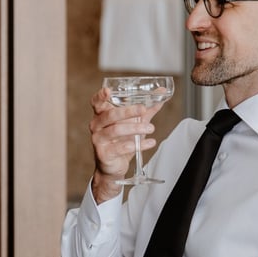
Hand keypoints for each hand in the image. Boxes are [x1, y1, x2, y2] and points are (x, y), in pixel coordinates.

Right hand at [89, 85, 159, 201]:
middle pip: (110, 115)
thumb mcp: (134, 123)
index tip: (108, 91)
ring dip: (135, 128)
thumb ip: (146, 110)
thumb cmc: (121, 141)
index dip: (100, 96)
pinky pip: (121, 148)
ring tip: (151, 128)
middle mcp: (96, 125)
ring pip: (116, 131)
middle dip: (127, 111)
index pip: (96, 102)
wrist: (114, 166)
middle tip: (143, 109)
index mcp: (101, 115)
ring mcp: (98, 140)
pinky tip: (150, 142)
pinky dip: (138, 145)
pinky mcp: (104, 153)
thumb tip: (160, 94)